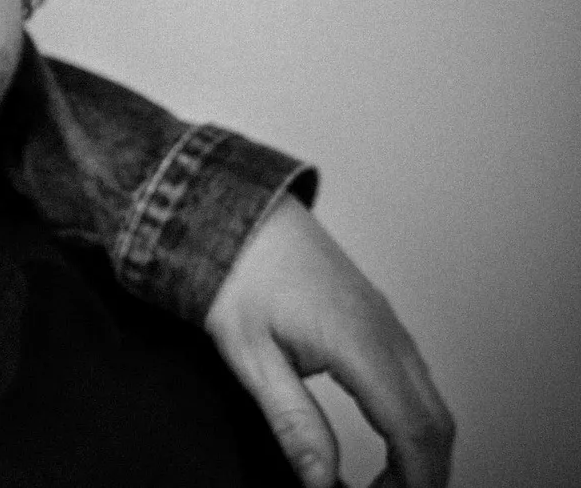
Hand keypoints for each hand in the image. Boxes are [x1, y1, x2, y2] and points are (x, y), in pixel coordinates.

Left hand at [205, 195, 454, 487]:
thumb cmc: (235, 275)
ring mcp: (388, 323)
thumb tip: (322, 481)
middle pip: (436, 422)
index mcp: (359, 343)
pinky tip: (386, 442)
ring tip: (384, 485)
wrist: (237, 212)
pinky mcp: (379, 319)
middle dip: (423, 474)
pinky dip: (413, 420)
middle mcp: (387, 332)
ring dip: (420, 448)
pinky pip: (416, 379)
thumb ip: (293, 421)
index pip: (412, 430)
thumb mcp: (250, 357)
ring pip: (431, 400)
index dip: (410, 480)